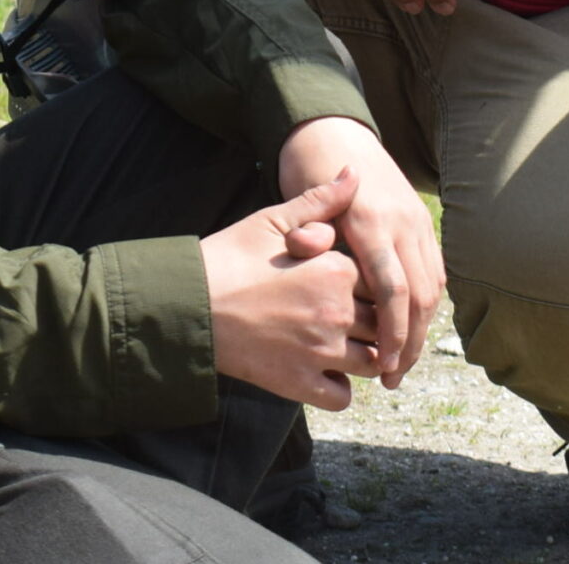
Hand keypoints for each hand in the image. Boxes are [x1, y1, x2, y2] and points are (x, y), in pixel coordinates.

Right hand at [201, 169, 376, 408]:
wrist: (186, 304)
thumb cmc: (227, 257)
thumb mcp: (273, 220)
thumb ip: (321, 200)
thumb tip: (355, 171)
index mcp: (337, 271)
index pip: (380, 282)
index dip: (369, 283)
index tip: (353, 283)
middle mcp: (337, 314)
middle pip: (382, 324)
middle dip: (373, 322)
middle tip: (352, 317)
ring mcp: (320, 353)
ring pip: (371, 363)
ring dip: (363, 356)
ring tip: (342, 345)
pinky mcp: (298, 385)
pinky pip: (342, 397)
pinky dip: (339, 387)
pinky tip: (324, 371)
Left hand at [277, 117, 444, 387]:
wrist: (334, 131)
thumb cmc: (307, 170)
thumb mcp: (298, 198)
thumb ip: (306, 227)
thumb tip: (308, 246)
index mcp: (372, 221)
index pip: (394, 290)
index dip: (393, 334)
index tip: (384, 368)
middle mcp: (402, 222)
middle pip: (421, 295)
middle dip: (412, 342)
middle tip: (394, 378)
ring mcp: (416, 221)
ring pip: (433, 286)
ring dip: (422, 328)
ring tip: (402, 363)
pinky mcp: (421, 222)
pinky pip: (434, 270)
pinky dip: (426, 303)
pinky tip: (411, 329)